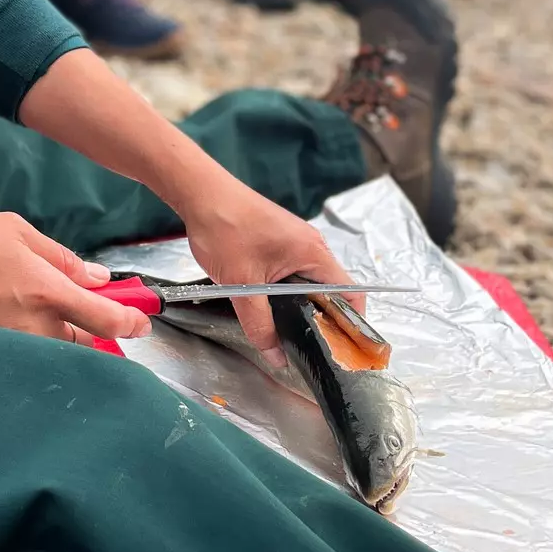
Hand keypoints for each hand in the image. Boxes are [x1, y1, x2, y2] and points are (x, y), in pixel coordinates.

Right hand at [0, 211, 153, 345]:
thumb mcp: (13, 231)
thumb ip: (59, 255)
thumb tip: (97, 275)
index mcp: (45, 292)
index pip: (103, 317)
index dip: (130, 322)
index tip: (143, 322)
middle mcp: (34, 329)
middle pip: (80, 339)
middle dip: (90, 329)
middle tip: (87, 310)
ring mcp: (11, 349)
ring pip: (53, 349)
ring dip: (60, 336)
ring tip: (38, 312)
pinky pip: (26, 355)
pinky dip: (32, 344)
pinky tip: (15, 323)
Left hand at [178, 177, 355, 366]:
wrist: (201, 193)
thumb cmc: (224, 230)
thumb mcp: (241, 285)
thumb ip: (260, 324)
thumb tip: (277, 357)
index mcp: (313, 252)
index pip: (349, 293)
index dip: (351, 323)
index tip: (344, 350)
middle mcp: (311, 245)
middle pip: (331, 290)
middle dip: (325, 320)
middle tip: (314, 350)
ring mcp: (296, 241)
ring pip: (311, 282)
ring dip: (304, 306)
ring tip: (294, 335)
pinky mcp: (280, 240)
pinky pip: (295, 272)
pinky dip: (291, 292)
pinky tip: (275, 308)